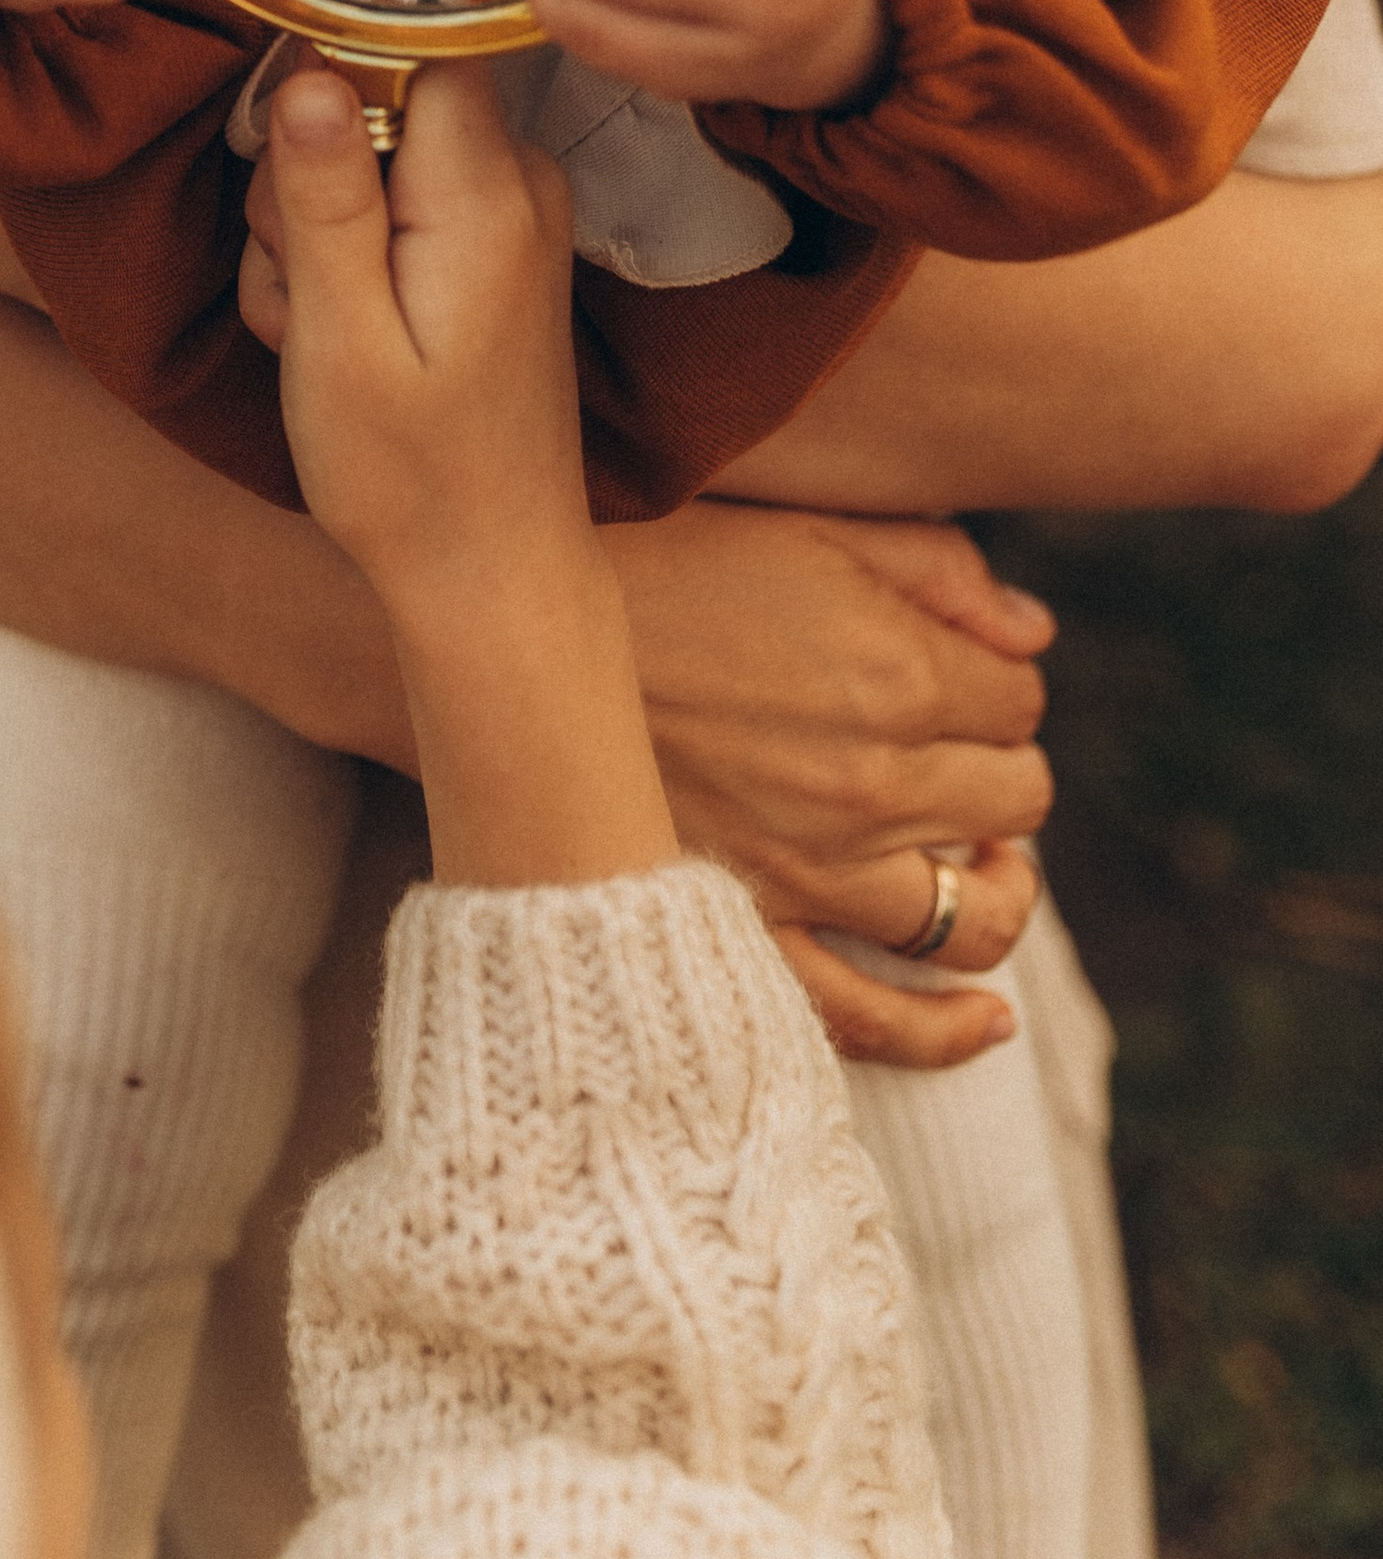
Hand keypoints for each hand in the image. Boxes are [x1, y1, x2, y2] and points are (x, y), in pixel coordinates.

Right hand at [247, 65, 676, 885]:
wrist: (490, 575)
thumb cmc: (410, 475)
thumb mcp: (339, 336)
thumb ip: (325, 196)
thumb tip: (309, 70)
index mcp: (486, 192)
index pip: (405, 43)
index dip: (327, 84)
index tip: (290, 176)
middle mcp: (518, 184)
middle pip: (376, 103)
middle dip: (306, 187)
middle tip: (302, 297)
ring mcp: (513, 218)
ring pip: (371, 161)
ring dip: (315, 240)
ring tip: (320, 337)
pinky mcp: (494, 252)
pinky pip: (399, 211)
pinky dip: (350, 268)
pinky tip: (344, 346)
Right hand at [609, 497, 1055, 1062]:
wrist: (523, 635)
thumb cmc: (664, 558)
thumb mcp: (809, 524)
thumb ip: (936, 568)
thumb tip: (1035, 634)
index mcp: (897, 670)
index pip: (1020, 697)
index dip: (996, 676)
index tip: (952, 661)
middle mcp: (874, 782)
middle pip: (1015, 799)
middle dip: (997, 764)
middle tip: (951, 739)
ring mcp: (816, 872)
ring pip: (975, 916)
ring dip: (995, 882)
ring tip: (977, 854)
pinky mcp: (755, 930)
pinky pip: (877, 1022)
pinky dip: (947, 1034)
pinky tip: (987, 1020)